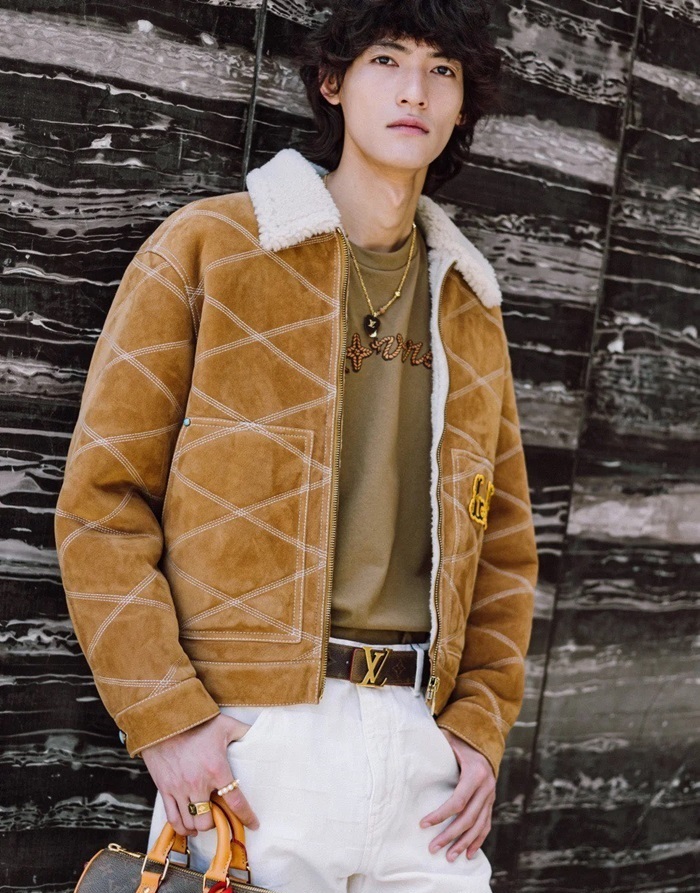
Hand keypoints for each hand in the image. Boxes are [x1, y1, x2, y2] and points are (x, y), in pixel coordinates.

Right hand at [140, 713, 259, 836]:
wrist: (165, 720)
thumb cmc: (196, 722)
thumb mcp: (225, 724)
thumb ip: (244, 732)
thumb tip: (261, 733)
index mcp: (216, 769)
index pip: (235, 801)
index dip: (246, 816)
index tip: (254, 824)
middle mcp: (197, 783)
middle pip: (208, 821)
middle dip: (216, 823)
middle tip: (221, 817)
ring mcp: (179, 788)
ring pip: (190, 823)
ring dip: (199, 826)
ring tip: (206, 821)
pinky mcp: (165, 789)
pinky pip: (172, 818)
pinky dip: (181, 827)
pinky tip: (188, 826)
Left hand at [419, 730, 495, 860]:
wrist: (484, 736)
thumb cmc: (460, 738)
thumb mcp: (448, 739)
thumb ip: (434, 746)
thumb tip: (407, 749)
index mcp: (476, 773)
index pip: (458, 801)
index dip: (441, 815)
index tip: (423, 824)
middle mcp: (487, 786)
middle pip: (468, 818)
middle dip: (450, 835)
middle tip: (433, 848)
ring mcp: (491, 795)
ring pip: (479, 825)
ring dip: (464, 843)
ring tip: (449, 857)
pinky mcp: (491, 800)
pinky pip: (486, 824)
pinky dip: (478, 840)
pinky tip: (469, 854)